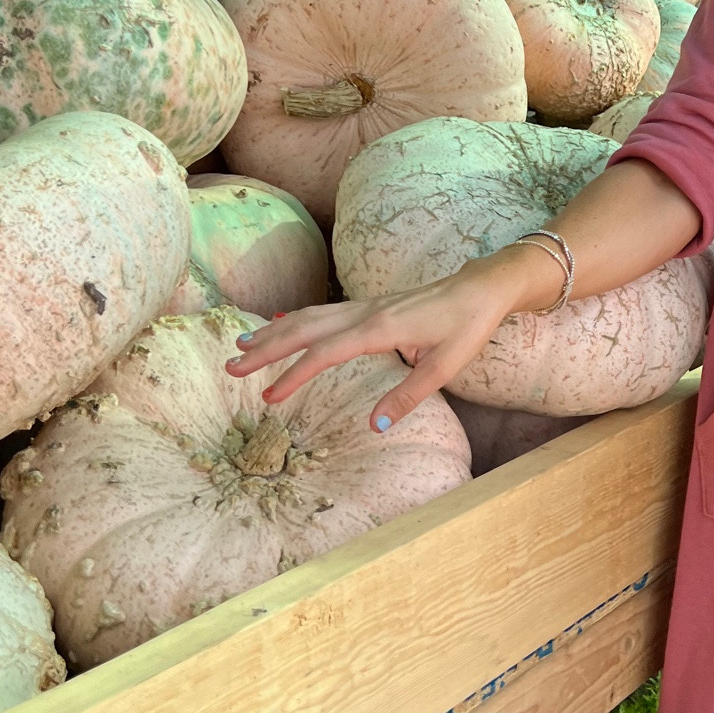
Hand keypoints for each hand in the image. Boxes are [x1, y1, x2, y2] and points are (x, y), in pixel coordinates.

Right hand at [224, 255, 531, 431]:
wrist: (482, 288)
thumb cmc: (467, 326)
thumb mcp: (446, 367)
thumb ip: (409, 395)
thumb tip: (374, 424)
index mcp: (381, 328)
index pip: (326, 352)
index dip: (295, 374)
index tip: (269, 396)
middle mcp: (366, 313)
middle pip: (305, 328)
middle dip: (266, 348)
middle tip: (231, 367)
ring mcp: (366, 307)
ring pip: (310, 317)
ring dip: (275, 333)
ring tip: (242, 347)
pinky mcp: (370, 307)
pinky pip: (324, 313)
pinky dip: (296, 321)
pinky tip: (281, 327)